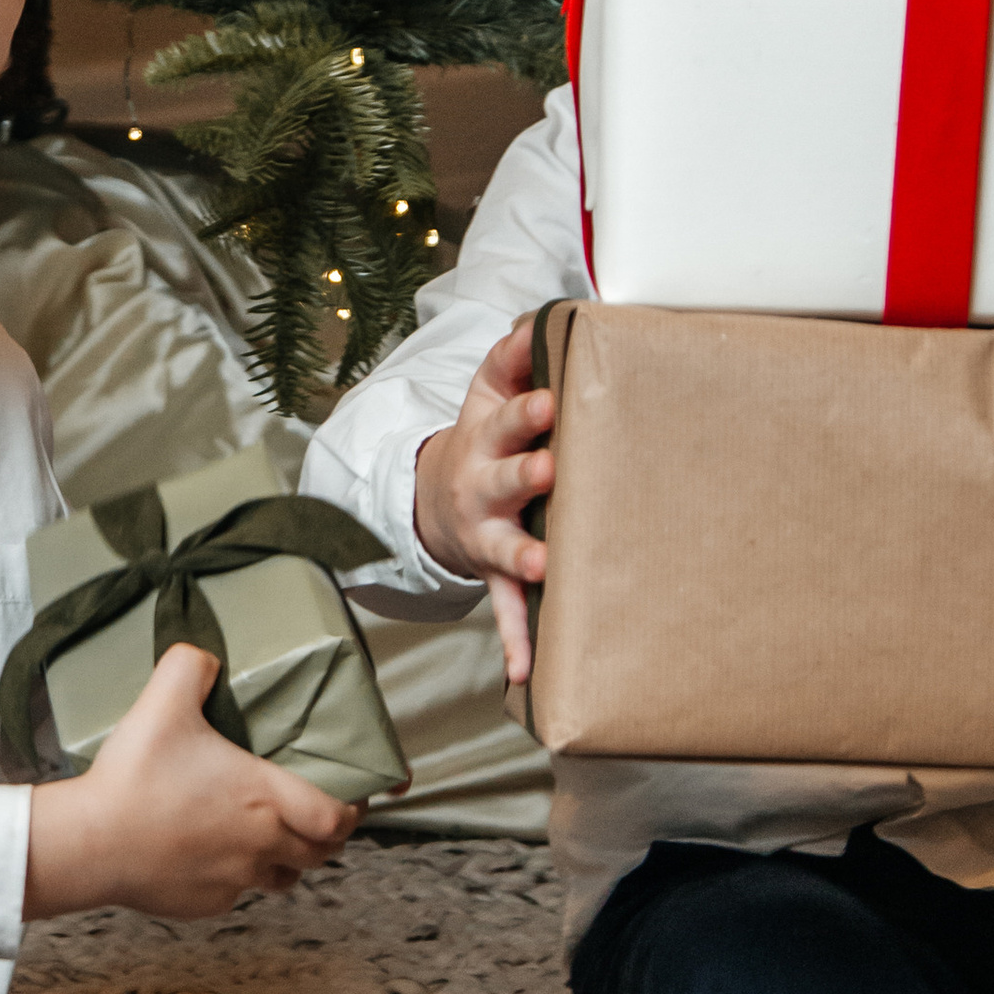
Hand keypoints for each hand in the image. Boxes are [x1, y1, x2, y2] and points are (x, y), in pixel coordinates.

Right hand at [24, 644, 361, 922]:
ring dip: (286, 860)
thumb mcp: (163, 701)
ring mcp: (234, 881)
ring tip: (270, 837)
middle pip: (320, 853)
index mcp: (264, 798)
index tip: (352, 798)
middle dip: (325, 836)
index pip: (337, 819)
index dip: (353, 810)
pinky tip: (214, 855)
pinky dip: (237, 877)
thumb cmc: (132, 778)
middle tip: (317, 814)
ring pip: (283, 879)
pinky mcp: (205, 904)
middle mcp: (260, 846)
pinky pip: (237, 894)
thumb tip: (204, 654)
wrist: (90, 843)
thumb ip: (191, 665)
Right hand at [411, 317, 553, 687]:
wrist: (441, 495)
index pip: (510, 416)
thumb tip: (542, 319)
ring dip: (521, 555)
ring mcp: (488, 534)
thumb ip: (514, 352)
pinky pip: (504, 611)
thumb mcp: (489, 387)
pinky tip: (524, 674)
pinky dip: (514, 641)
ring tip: (541, 564)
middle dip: (525, 474)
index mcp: (489, 436)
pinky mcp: (495, 573)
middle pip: (504, 478)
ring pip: (503, 547)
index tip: (552, 400)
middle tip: (551, 468)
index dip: (527, 409)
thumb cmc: (488, 434)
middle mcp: (484, 487)